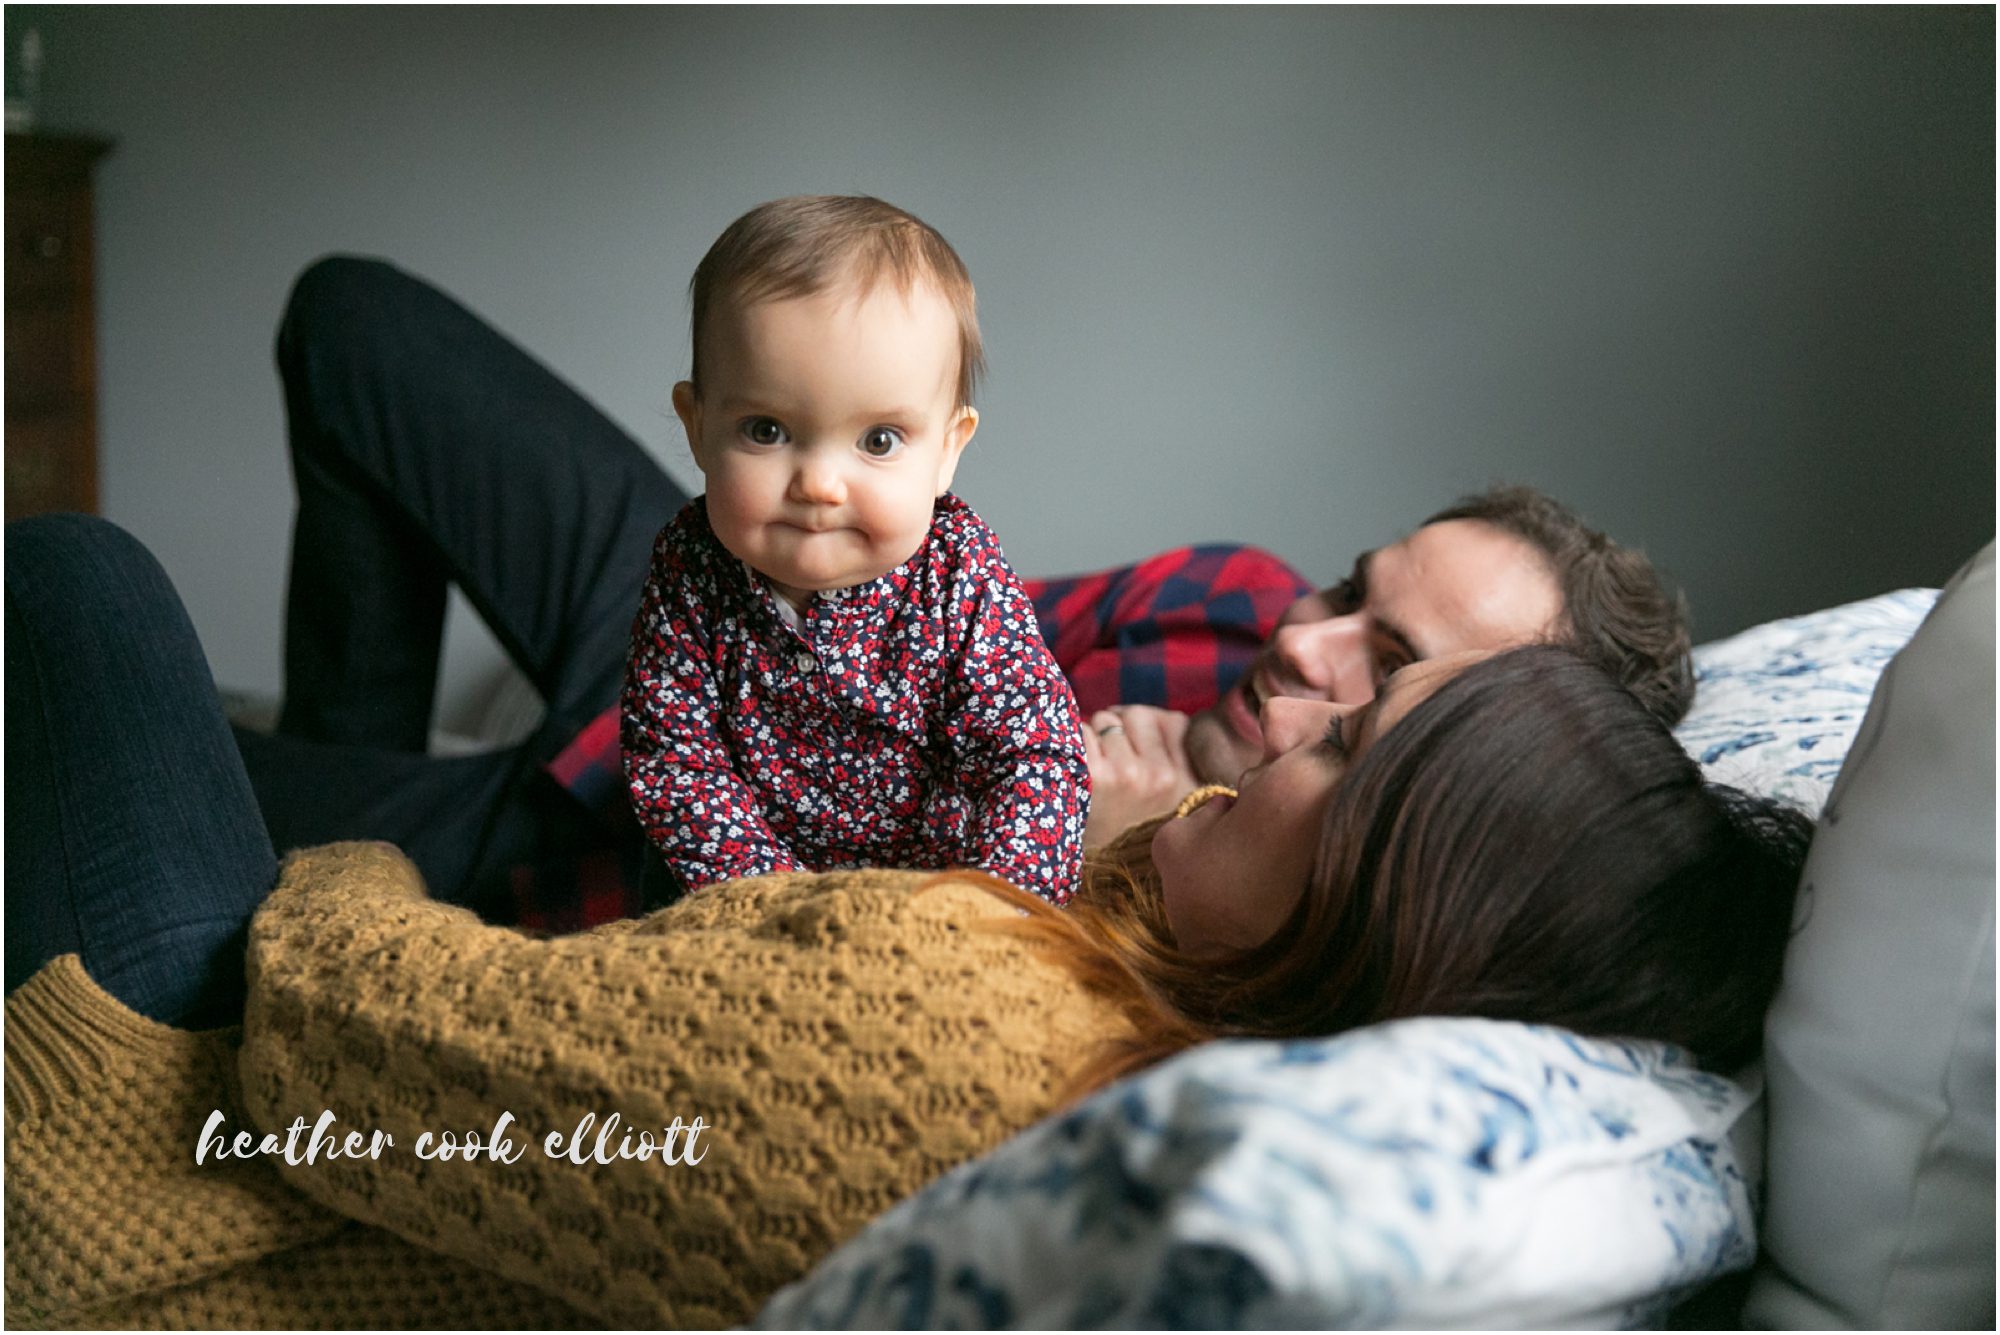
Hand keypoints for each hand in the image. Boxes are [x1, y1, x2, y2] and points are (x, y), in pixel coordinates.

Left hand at [1081, 706, 1200, 849]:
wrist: (1089, 867)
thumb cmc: (1121, 822)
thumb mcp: (1164, 795)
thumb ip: (1170, 748)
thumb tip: (1147, 714)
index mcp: (1184, 781)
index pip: (1173, 721)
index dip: (1147, 729)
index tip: (1135, 749)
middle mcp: (1161, 777)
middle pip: (1136, 715)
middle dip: (1118, 729)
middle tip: (1108, 763)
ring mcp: (1128, 774)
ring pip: (1105, 721)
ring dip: (1093, 737)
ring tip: (1091, 773)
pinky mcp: (1094, 775)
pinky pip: (1081, 731)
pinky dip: (1072, 745)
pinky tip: (1074, 773)